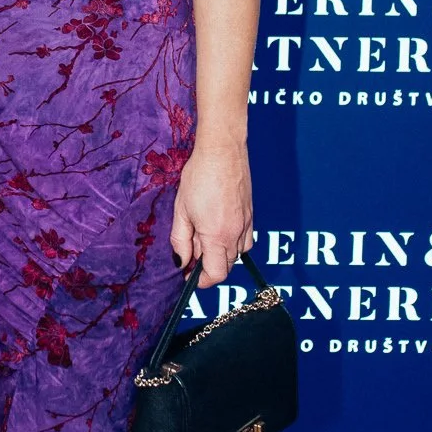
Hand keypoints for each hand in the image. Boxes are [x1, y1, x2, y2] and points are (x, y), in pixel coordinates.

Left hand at [170, 140, 252, 287]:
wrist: (222, 151)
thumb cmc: (199, 176)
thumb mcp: (181, 210)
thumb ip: (180, 240)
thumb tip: (181, 262)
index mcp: (217, 236)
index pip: (215, 274)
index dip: (201, 280)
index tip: (188, 276)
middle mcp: (236, 233)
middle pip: (227, 266)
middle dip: (208, 266)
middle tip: (190, 253)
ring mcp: (246, 223)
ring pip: (237, 253)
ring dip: (221, 254)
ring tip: (203, 237)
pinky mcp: (251, 214)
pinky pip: (245, 239)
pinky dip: (233, 242)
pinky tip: (218, 228)